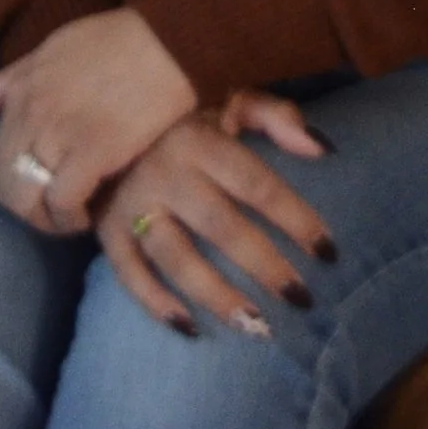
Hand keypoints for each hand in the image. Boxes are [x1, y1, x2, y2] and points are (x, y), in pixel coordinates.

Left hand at [0, 8, 196, 230]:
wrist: (168, 40)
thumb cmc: (116, 42)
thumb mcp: (48, 51)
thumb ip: (5, 83)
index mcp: (20, 91)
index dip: (18, 183)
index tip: (43, 188)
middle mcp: (31, 114)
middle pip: (7, 185)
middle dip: (28, 209)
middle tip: (57, 213)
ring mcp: (59, 133)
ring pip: (28, 199)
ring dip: (49, 220)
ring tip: (73, 218)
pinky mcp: (92, 150)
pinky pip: (62, 201)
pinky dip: (72, 217)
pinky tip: (89, 216)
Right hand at [95, 92, 333, 332]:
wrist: (99, 113)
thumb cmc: (182, 116)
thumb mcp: (227, 100)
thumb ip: (275, 116)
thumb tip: (322, 149)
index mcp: (199, 140)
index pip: (257, 185)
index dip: (296, 219)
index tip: (328, 252)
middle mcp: (165, 172)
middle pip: (221, 227)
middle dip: (265, 266)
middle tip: (302, 299)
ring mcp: (132, 204)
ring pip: (176, 257)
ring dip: (217, 296)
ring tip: (257, 325)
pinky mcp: (107, 229)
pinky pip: (128, 273)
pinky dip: (155, 303)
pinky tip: (189, 328)